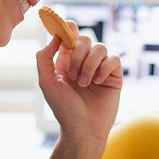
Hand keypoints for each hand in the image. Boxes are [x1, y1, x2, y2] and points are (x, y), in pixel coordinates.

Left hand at [35, 21, 121, 150]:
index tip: (64, 31)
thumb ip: (44, 57)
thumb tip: (55, 36)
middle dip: (77, 54)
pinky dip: (104, 68)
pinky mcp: (114, 75)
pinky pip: (113, 59)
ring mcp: (100, 67)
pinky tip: (98, 82)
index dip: (67, 27)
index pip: (69, 33)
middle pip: (84, 38)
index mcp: (66, 59)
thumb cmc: (64, 109)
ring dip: (89, 65)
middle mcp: (83, 60)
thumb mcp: (47, 82)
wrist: (83, 130)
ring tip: (84, 83)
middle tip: (72, 75)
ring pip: (100, 47)